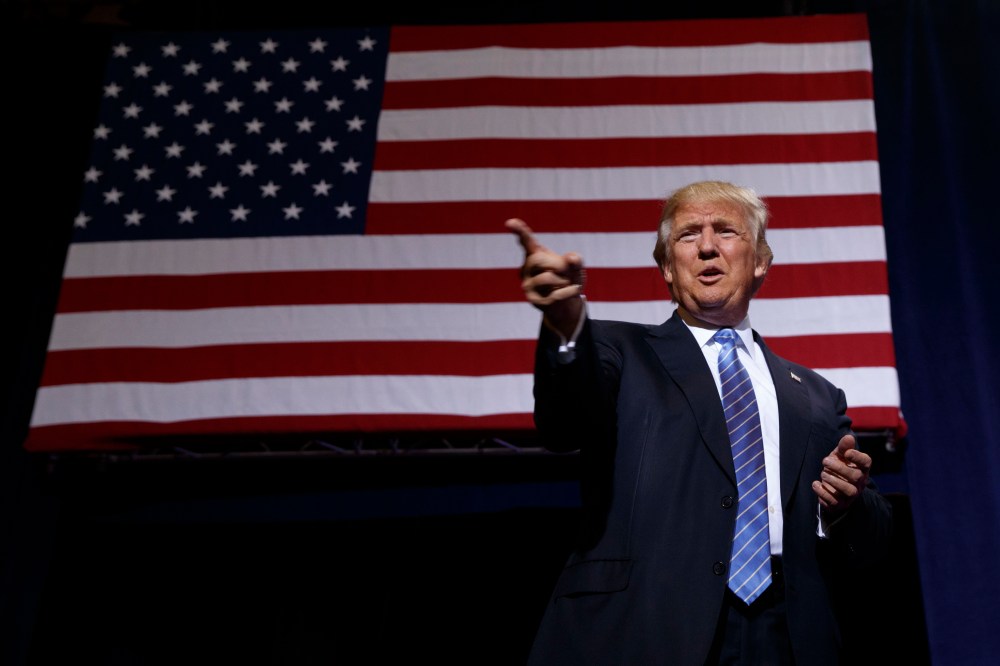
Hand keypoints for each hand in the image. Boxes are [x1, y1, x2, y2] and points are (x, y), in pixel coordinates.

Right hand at [505, 218, 585, 337]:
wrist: (568, 303)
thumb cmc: (569, 279)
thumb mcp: (576, 267)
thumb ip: (576, 260)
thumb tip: (571, 258)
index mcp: (535, 255)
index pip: (526, 241)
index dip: (519, 231)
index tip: (509, 222)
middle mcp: (527, 268)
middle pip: (537, 260)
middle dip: (557, 265)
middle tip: (567, 272)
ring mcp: (528, 285)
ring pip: (546, 278)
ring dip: (564, 281)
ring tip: (566, 284)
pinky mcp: (533, 300)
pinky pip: (553, 295)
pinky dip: (568, 292)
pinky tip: (572, 291)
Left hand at [811, 434, 871, 516]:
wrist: (835, 489)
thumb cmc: (840, 467)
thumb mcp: (840, 456)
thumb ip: (844, 447)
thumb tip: (849, 436)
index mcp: (861, 468)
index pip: (866, 462)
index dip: (858, 457)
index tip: (847, 453)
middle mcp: (860, 482)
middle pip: (856, 476)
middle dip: (839, 468)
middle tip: (825, 461)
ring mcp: (851, 494)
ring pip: (849, 490)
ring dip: (834, 481)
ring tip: (823, 473)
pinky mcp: (840, 504)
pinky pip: (835, 502)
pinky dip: (824, 493)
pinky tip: (816, 484)